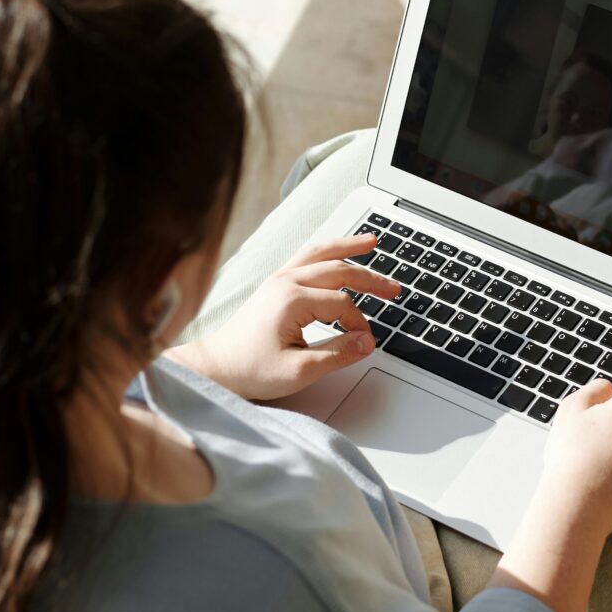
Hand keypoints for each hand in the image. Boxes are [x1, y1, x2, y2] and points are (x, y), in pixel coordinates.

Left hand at [170, 234, 399, 399]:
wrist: (217, 368)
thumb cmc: (250, 370)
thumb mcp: (299, 370)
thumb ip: (338, 355)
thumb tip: (366, 342)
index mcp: (292, 300)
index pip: (342, 305)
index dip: (359, 324)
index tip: (364, 343)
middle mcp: (286, 282)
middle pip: (339, 271)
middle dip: (371, 280)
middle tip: (395, 289)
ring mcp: (278, 280)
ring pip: (321, 254)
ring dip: (348, 247)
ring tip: (372, 241)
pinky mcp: (275, 284)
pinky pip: (306, 257)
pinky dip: (327, 250)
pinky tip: (339, 251)